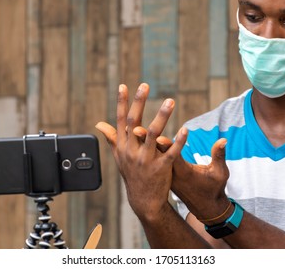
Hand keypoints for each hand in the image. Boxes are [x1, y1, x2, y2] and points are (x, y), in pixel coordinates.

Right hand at [95, 83, 187, 220]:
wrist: (143, 199)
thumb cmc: (131, 174)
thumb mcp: (119, 156)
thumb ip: (112, 138)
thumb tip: (99, 124)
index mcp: (123, 146)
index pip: (120, 120)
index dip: (121, 102)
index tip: (123, 86)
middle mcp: (131, 150)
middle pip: (133, 122)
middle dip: (138, 102)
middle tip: (145, 85)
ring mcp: (145, 159)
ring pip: (152, 134)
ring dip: (161, 116)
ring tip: (170, 101)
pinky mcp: (161, 167)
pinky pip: (170, 152)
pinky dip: (178, 141)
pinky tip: (185, 129)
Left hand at [131, 127, 231, 224]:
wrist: (205, 206)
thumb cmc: (214, 189)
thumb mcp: (219, 173)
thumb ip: (219, 156)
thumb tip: (224, 140)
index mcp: (184, 172)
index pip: (172, 158)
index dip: (166, 146)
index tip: (158, 136)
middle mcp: (172, 172)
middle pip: (157, 155)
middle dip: (147, 141)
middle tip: (135, 130)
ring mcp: (166, 172)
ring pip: (152, 155)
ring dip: (143, 142)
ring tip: (131, 129)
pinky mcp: (165, 171)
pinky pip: (153, 157)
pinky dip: (147, 147)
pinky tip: (137, 137)